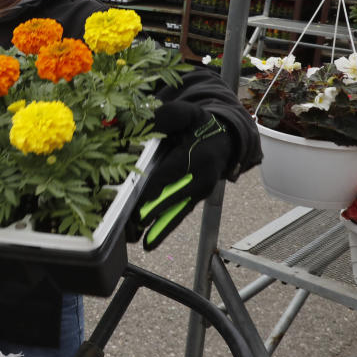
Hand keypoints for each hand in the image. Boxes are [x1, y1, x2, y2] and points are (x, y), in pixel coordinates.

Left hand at [126, 102, 233, 250]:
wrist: (225, 137)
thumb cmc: (200, 124)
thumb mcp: (186, 113)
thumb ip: (165, 117)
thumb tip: (140, 125)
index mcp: (200, 154)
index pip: (172, 172)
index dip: (155, 187)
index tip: (137, 200)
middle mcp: (204, 176)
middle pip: (174, 197)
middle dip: (153, 211)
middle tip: (131, 224)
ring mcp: (202, 190)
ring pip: (178, 211)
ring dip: (159, 228)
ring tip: (140, 242)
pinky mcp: (197, 198)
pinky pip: (179, 214)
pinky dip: (165, 228)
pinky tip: (149, 243)